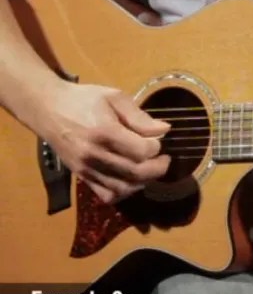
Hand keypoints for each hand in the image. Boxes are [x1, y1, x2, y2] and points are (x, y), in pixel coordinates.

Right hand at [37, 82, 171, 203]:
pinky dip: (125, 192)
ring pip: (125, 188)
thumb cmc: (84, 99)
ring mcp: (87, 169)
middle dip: (158, 167)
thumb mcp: (114, 97)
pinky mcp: (82, 177)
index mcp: (104, 132)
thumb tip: (164, 130)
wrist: (48, 109)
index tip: (158, 139)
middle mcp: (95, 155)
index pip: (142, 151)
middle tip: (164, 158)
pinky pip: (108, 195)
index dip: (157, 147)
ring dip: (144, 181)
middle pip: (137, 173)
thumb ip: (140, 117)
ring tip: (149, 167)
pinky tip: (131, 179)